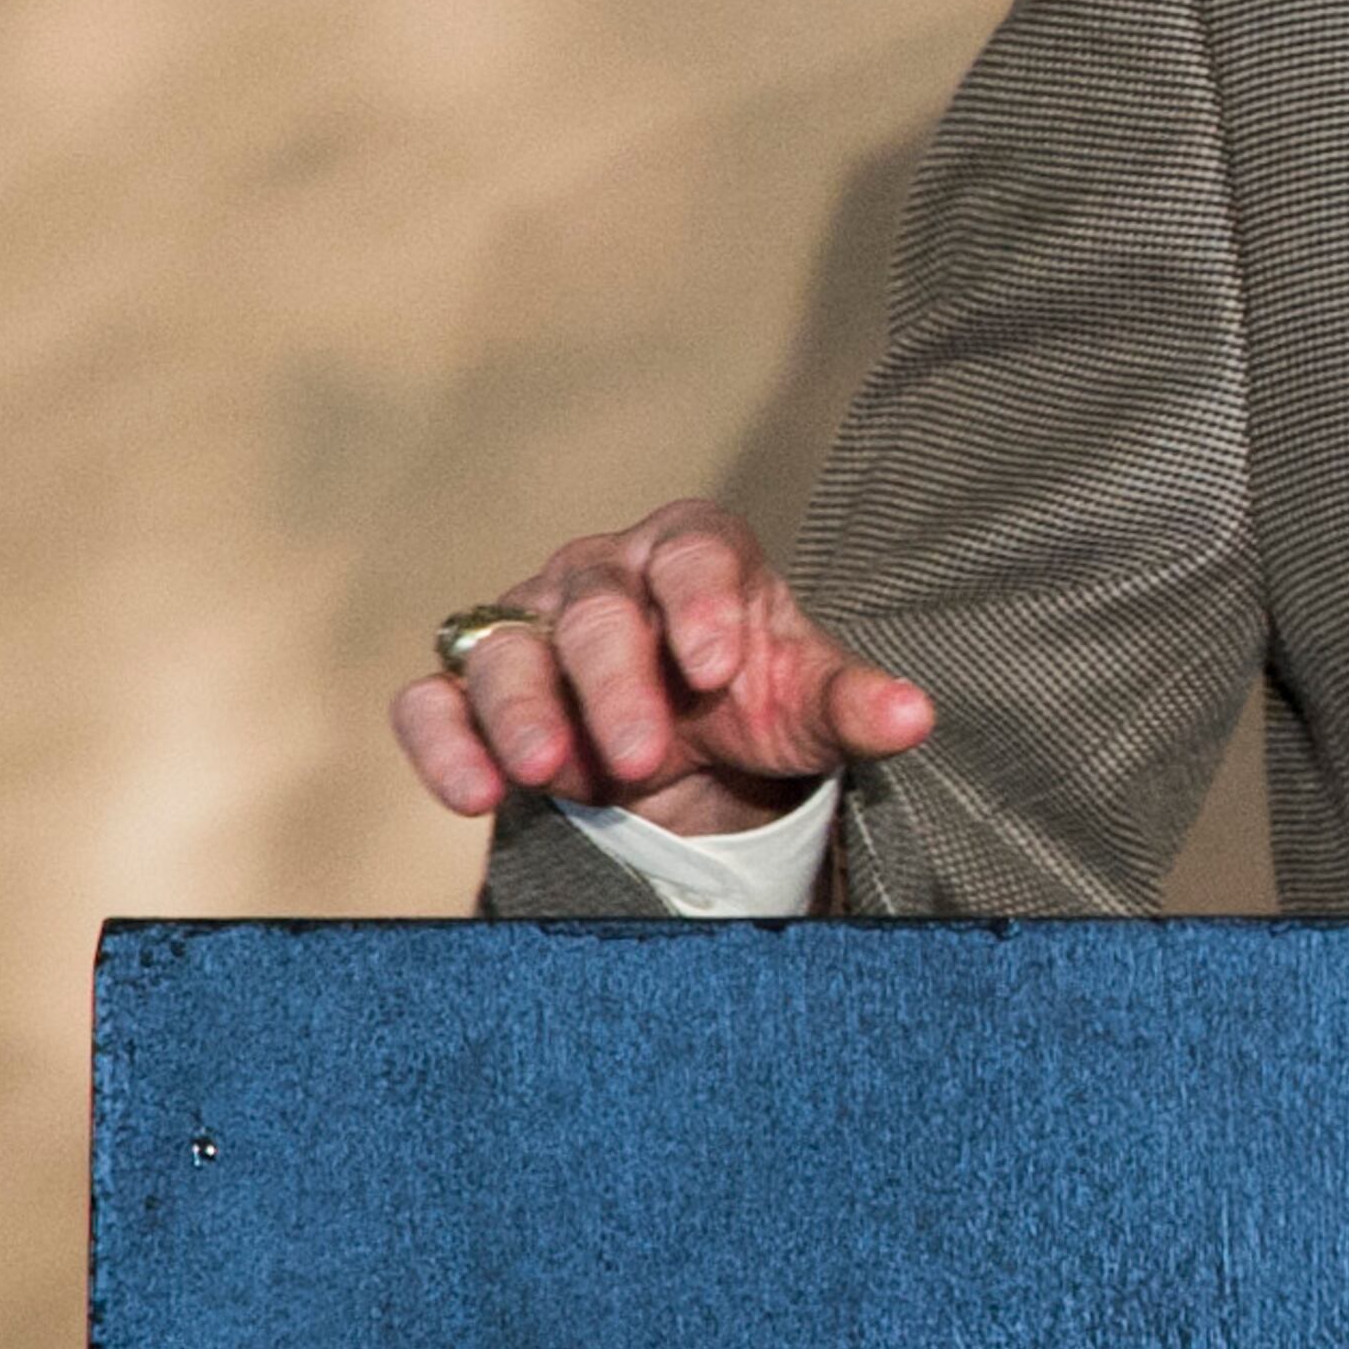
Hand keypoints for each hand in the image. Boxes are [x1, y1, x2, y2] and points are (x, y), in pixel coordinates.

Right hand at [390, 503, 935, 832]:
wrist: (685, 755)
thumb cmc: (749, 701)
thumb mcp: (806, 705)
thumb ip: (853, 707)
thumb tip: (915, 716)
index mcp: (694, 554)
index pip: (695, 554)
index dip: (701, 602)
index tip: (719, 664)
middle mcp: (601, 575)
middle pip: (595, 608)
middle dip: (613, 679)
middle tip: (640, 752)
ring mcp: (527, 630)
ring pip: (503, 649)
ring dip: (520, 710)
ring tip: (547, 773)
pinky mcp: (469, 693)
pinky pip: (433, 703)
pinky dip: (443, 744)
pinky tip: (474, 794)